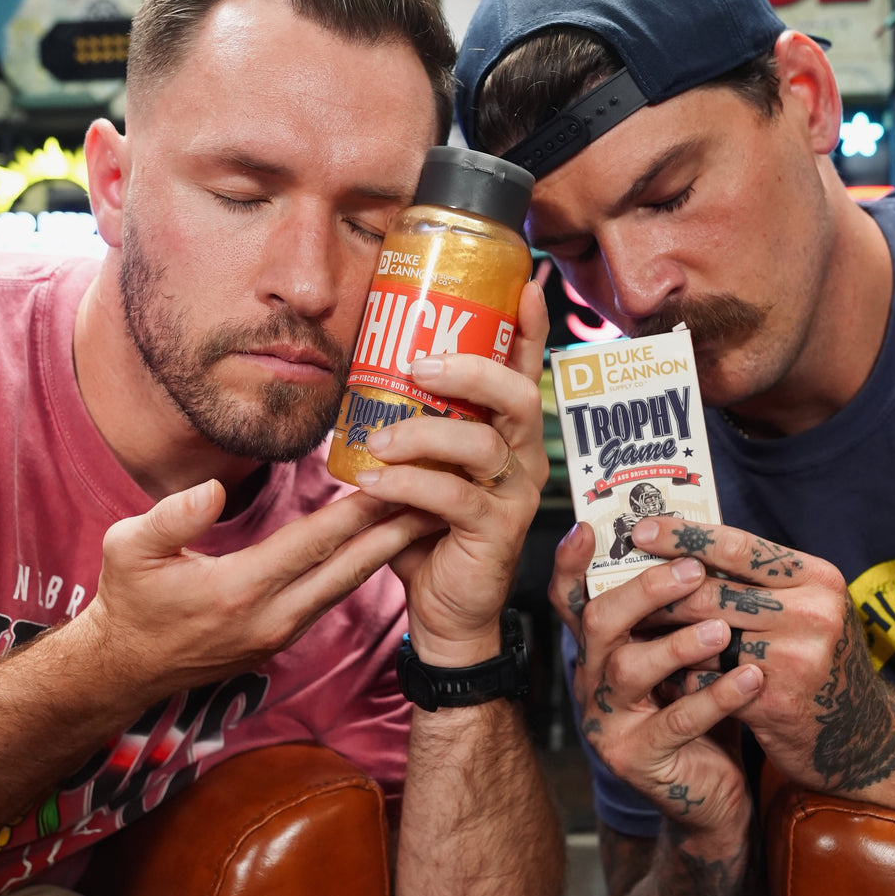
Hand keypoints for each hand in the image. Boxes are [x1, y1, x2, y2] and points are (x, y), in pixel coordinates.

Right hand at [75, 480, 442, 706]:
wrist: (123, 668)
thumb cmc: (127, 600)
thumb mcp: (128, 550)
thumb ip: (171, 518)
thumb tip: (212, 490)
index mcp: (239, 590)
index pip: (313, 543)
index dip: (358, 511)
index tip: (397, 480)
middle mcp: (272, 617)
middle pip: (349, 567)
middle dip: (396, 530)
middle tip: (439, 495)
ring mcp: (282, 632)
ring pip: (348, 585)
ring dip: (388, 549)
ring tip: (426, 512)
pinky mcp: (283, 637)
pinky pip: (333, 596)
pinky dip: (362, 567)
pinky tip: (383, 542)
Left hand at [353, 280, 549, 665]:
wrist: (444, 611)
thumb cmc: (429, 529)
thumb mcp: (422, 465)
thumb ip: (410, 423)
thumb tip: (363, 370)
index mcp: (509, 432)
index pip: (527, 370)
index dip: (531, 328)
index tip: (524, 284)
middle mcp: (523, 457)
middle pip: (517, 396)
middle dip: (469, 371)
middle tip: (417, 364)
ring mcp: (514, 495)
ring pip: (482, 445)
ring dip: (423, 433)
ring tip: (379, 437)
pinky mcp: (495, 532)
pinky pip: (452, 497)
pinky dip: (407, 484)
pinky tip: (373, 483)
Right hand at [550, 521, 763, 837]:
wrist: (711, 796)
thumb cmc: (698, 708)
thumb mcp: (680, 655)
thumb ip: (675, 613)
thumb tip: (699, 544)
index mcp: (598, 649)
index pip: (572, 598)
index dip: (571, 563)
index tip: (587, 528)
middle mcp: (591, 680)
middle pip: (598, 622)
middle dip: (644, 591)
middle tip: (691, 570)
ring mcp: (608, 722)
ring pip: (629, 670)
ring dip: (679, 644)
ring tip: (723, 629)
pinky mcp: (638, 760)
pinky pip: (676, 721)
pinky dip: (715, 696)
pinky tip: (751, 678)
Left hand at [629, 517, 894, 793]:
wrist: (865, 740)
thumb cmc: (822, 663)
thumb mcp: (808, 608)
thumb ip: (759, 581)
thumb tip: (686, 550)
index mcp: (815, 577)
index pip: (736, 545)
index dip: (684, 535)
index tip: (641, 529)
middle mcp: (810, 610)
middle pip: (711, 589)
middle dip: (660, 589)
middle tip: (616, 583)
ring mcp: (795, 656)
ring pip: (703, 634)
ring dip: (663, 633)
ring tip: (628, 626)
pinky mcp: (775, 700)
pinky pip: (709, 679)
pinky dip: (683, 677)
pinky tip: (663, 675)